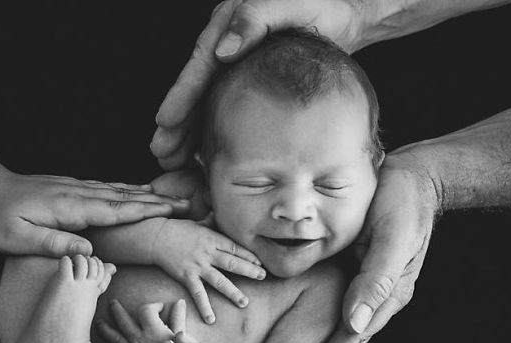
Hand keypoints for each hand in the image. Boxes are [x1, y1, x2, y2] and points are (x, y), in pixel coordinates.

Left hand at [0, 161, 190, 255]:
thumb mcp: (18, 239)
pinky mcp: (67, 187)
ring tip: (170, 198)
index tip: (173, 211)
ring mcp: (73, 187)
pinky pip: (104, 188)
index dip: (146, 211)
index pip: (116, 209)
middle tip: (187, 204)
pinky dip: (125, 190)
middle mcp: (76, 193)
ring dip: (145, 195)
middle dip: (156, 201)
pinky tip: (133, 192)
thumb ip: (55, 244)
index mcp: (69, 207)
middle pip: (124, 197)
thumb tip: (89, 251)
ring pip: (116, 190)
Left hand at [97, 299, 187, 342]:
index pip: (146, 310)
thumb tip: (180, 302)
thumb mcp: (181, 337)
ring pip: (115, 338)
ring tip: (99, 323)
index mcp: (153, 330)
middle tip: (112, 302)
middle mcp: (140, 340)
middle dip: (117, 310)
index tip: (159, 307)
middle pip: (123, 320)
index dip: (153, 305)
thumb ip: (178, 318)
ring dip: (106, 329)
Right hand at [152, 0, 366, 169]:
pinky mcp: (246, 76)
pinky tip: (203, 153)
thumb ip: (255, 18)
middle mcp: (226, 41)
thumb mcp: (291, 4)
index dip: (182, 95)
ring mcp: (235, 59)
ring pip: (206, 100)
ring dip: (189, 131)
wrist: (347, 14)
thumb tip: (221, 51)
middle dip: (178, 122)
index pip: (200, 64)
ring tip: (174, 160)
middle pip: (196, 86)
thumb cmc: (323, 5)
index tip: (167, 121)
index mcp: (229, 22)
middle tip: (163, 152)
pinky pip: (223, 104)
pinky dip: (212, 128)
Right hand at [152, 218, 265, 323]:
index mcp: (212, 238)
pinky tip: (211, 319)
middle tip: (263, 277)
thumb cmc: (176, 229)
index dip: (249, 255)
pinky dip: (204, 307)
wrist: (155, 237)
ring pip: (219, 280)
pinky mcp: (186, 276)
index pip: (235, 247)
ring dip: (233, 292)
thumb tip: (220, 212)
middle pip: (232, 263)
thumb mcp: (196, 223)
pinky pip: (198, 293)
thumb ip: (210, 222)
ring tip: (244, 302)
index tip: (261, 262)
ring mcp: (197, 266)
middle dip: (249, 270)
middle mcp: (207, 252)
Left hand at [291, 149, 438, 342]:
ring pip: (343, 333)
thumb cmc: (403, 203)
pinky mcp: (364, 275)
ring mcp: (372, 289)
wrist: (418, 177)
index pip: (349, 342)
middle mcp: (378, 299)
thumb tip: (355, 323)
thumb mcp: (392, 238)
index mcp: (384, 297)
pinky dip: (328, 333)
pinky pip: (342, 311)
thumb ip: (376, 281)